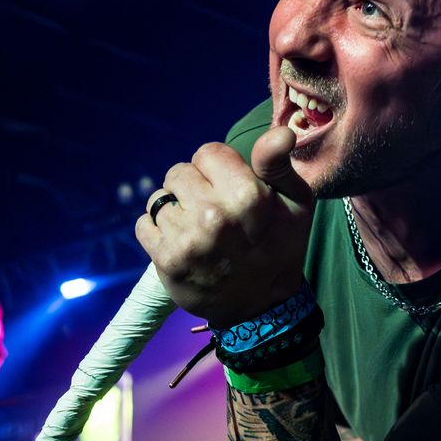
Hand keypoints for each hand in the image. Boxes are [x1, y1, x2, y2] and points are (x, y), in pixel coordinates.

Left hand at [136, 127, 314, 325]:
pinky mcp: (167, 259)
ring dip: (174, 210)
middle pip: (178, 172)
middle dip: (192, 187)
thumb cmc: (281, 247)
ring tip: (195, 230)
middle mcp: (214, 214)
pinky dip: (157, 232)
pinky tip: (180, 244)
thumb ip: (279, 165)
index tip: (228, 190)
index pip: (207, 152)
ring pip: (159, 198)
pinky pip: (144, 225)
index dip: (216, 169)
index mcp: (247, 195)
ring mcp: (188, 238)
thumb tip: (281, 132)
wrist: (262, 308)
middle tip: (211, 213)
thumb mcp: (296, 203)